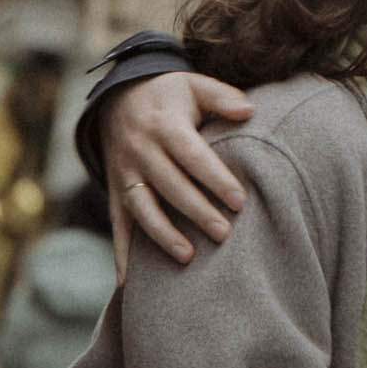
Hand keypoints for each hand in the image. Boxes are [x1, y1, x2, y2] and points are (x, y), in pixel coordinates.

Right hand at [103, 72, 254, 273]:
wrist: (118, 96)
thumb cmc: (170, 95)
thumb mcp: (194, 85)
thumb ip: (223, 97)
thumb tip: (250, 111)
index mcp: (165, 125)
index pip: (192, 156)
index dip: (215, 179)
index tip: (240, 201)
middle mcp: (141, 150)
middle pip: (169, 185)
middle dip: (196, 211)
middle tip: (224, 234)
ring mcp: (124, 172)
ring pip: (141, 207)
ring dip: (162, 234)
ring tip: (188, 256)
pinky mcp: (115, 189)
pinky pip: (117, 223)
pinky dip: (121, 253)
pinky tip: (129, 282)